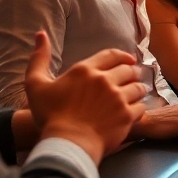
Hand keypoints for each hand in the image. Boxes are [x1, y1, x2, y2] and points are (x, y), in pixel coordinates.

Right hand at [23, 32, 146, 161]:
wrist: (66, 143)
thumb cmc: (49, 115)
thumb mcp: (35, 84)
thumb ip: (39, 59)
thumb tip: (41, 34)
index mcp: (85, 70)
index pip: (112, 55)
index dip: (123, 57)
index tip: (129, 61)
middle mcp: (105, 80)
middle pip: (129, 70)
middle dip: (132, 73)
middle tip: (131, 78)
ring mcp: (118, 98)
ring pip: (138, 88)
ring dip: (137, 90)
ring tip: (135, 94)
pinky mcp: (127, 115)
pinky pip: (141, 107)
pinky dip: (139, 109)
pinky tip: (134, 112)